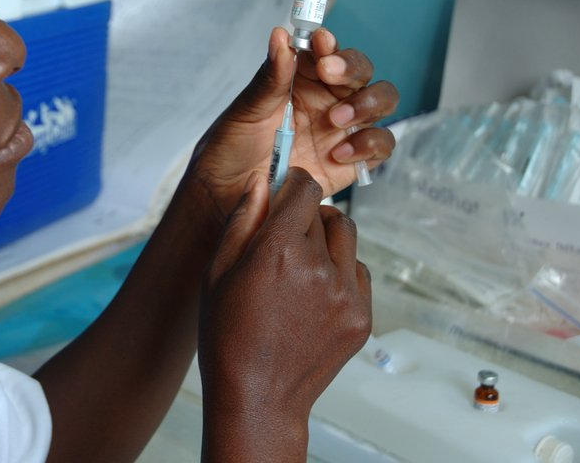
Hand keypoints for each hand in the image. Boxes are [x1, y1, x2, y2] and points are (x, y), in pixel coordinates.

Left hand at [184, 26, 397, 225]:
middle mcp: (328, 100)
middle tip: (329, 73)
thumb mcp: (246, 111)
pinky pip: (381, 145)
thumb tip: (280, 35)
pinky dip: (370, 143)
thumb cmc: (232, 149)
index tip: (320, 42)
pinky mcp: (352, 161)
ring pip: (381, 101)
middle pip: (362, 71)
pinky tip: (339, 153)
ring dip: (366, 103)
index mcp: (302, 80)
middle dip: (352, 67)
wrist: (228, 196)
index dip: (329, 44)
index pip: (327, 51)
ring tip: (336, 119)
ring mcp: (343, 129)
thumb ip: (270, 77)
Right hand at [198, 168, 371, 458]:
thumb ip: (242, 219)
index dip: (293, 182)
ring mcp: (346, 294)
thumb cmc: (227, 335)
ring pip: (347, 237)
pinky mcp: (362, 316)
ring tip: (300, 265)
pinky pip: (359, 272)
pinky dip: (340, 272)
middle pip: (325, 212)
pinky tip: (313, 294)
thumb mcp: (217, 271)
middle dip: (304, 216)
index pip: (304, 189)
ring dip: (326, 239)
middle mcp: (320, 267)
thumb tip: (262, 180)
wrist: (257, 398)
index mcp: (279, 251)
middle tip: (282, 237)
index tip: (285, 187)